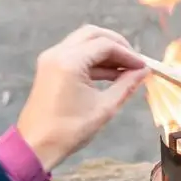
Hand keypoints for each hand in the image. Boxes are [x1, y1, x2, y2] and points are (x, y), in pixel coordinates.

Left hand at [17, 25, 146, 171]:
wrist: (36, 145)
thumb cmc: (70, 130)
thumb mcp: (105, 108)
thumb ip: (126, 85)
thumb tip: (143, 72)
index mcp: (70, 62)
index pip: (105, 45)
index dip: (128, 54)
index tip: (144, 67)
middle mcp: (58, 53)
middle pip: (93, 34)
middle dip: (117, 45)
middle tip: (134, 61)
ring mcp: (52, 59)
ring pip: (84, 42)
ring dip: (106, 52)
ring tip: (126, 69)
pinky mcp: (51, 68)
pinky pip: (76, 54)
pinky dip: (94, 60)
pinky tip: (112, 74)